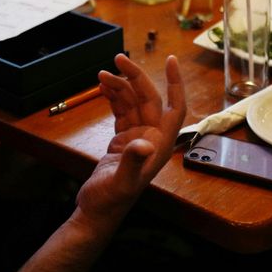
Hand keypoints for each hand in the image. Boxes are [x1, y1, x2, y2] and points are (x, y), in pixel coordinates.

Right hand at [79, 55, 185, 220]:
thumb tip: (143, 142)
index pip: (174, 108)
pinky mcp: (123, 140)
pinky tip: (104, 87)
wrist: (95, 212)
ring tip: (102, 74)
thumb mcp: (121, 182)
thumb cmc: (110, 201)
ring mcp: (137, 138)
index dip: (175, 84)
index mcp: (159, 145)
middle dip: (135, 77)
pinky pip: (121, 111)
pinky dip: (114, 98)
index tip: (171, 61)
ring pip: (132, 103)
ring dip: (120, 86)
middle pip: (148, 99)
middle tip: (117, 59)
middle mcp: (152, 138)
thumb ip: (133, 161)